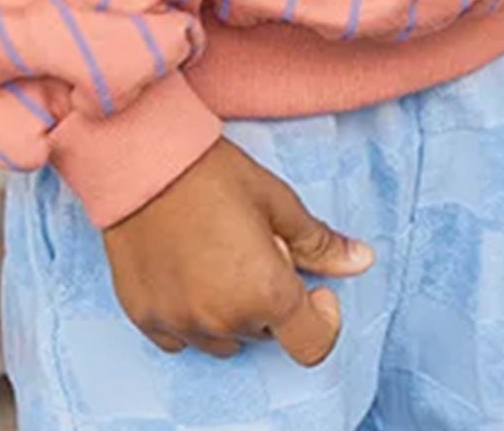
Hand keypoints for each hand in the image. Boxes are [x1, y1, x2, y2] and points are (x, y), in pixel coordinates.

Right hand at [102, 136, 374, 365]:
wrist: (141, 158)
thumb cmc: (212, 172)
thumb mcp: (276, 200)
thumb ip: (319, 242)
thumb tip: (362, 261)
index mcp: (266, 292)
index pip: (313, 344)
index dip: (321, 317)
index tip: (311, 287)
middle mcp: (224, 320)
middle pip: (265, 334)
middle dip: (268, 300)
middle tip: (251, 248)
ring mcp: (182, 324)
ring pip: (224, 338)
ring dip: (230, 310)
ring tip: (216, 257)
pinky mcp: (146, 318)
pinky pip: (181, 336)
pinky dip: (190, 313)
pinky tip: (185, 269)